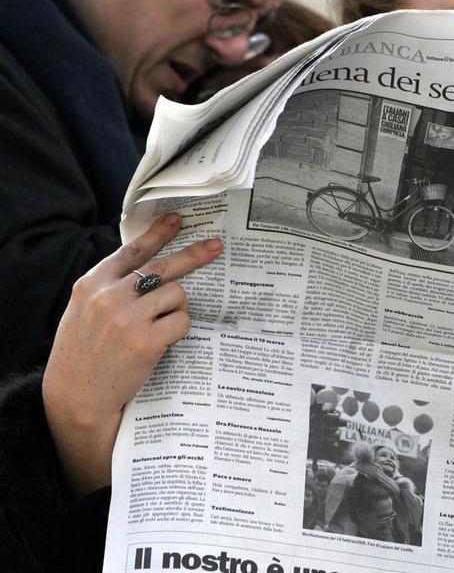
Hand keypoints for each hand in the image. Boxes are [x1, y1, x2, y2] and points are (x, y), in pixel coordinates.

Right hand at [42, 213, 222, 494]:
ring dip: (177, 308)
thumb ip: (109, 288)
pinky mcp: (146, 341)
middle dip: (193, 255)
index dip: (157, 233)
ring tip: (158, 327)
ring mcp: (128, 318)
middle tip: (216, 246)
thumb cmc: (82, 354)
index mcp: (91, 285)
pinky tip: (164, 341)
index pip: (130, 250)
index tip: (178, 219)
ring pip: (177, 295)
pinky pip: (182, 321)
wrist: (76, 396)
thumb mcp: (83, 312)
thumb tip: (147, 271)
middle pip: (162, 267)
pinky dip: (180, 329)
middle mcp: (108, 296)